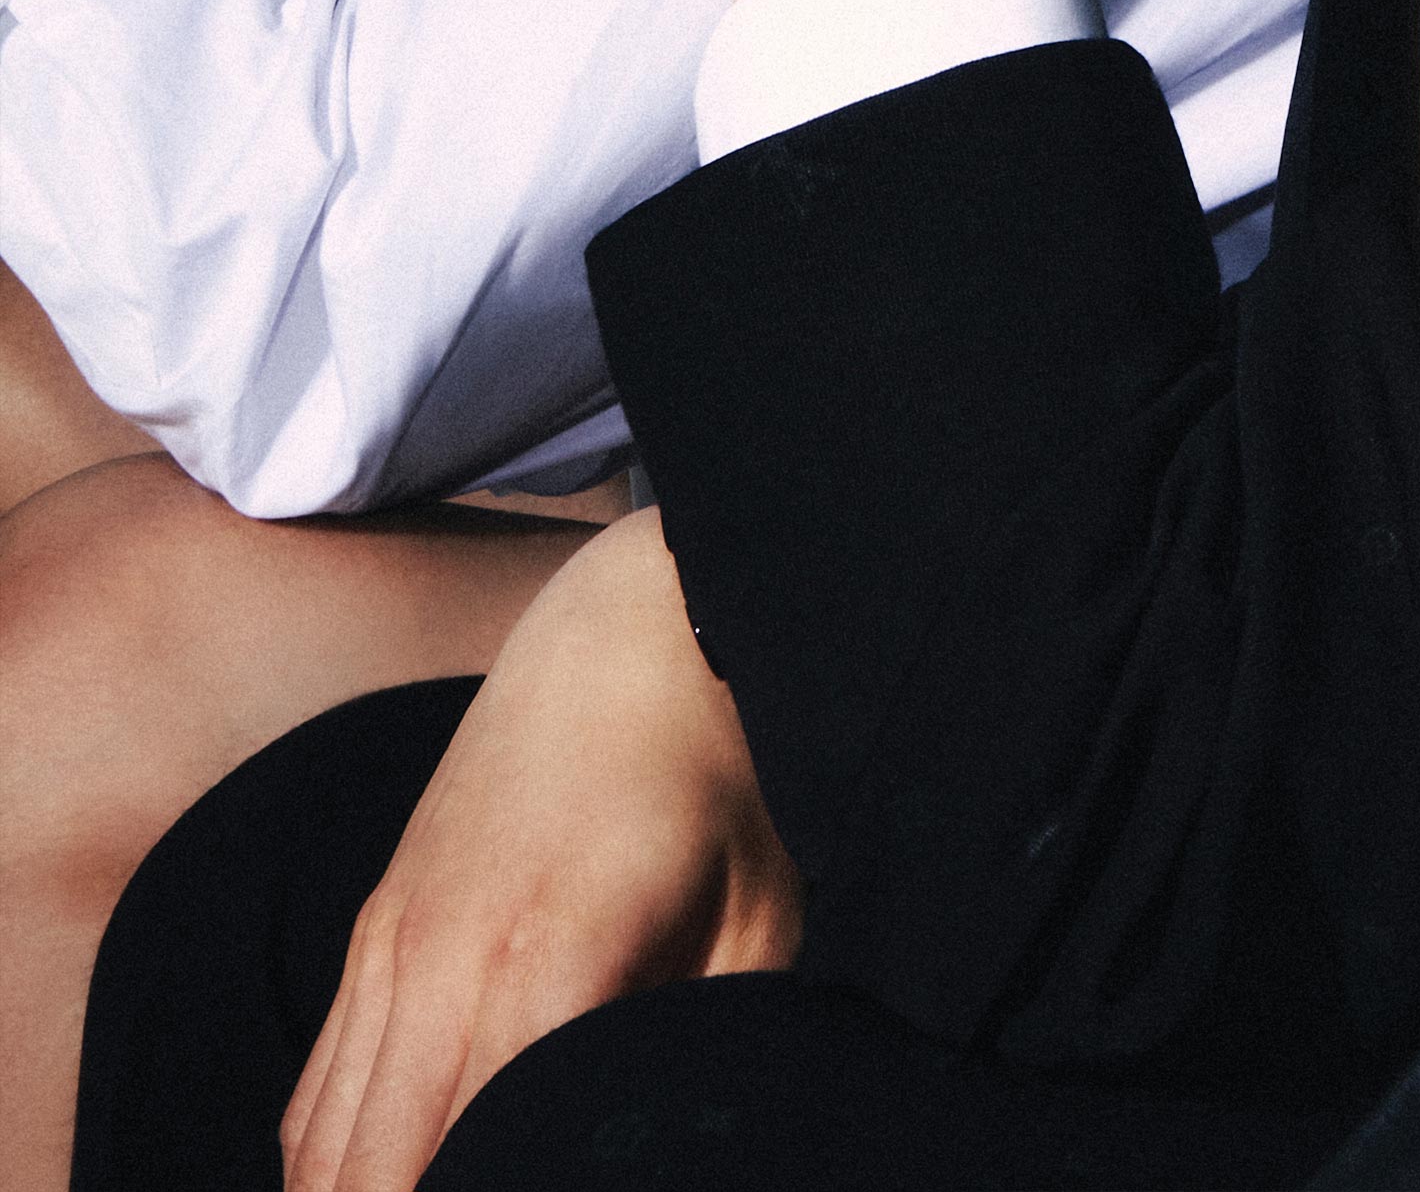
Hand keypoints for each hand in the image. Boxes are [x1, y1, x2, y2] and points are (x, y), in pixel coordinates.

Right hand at [280, 512, 797, 1191]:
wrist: (631, 630)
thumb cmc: (716, 779)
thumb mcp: (759, 920)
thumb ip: (716, 1051)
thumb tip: (702, 1143)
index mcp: (547, 966)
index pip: (481, 1159)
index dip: (505, 1191)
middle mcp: (441, 966)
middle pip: (372, 1180)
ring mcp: (391, 948)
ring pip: (320, 1153)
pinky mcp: (374, 933)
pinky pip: (315, 1097)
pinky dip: (331, 1169)